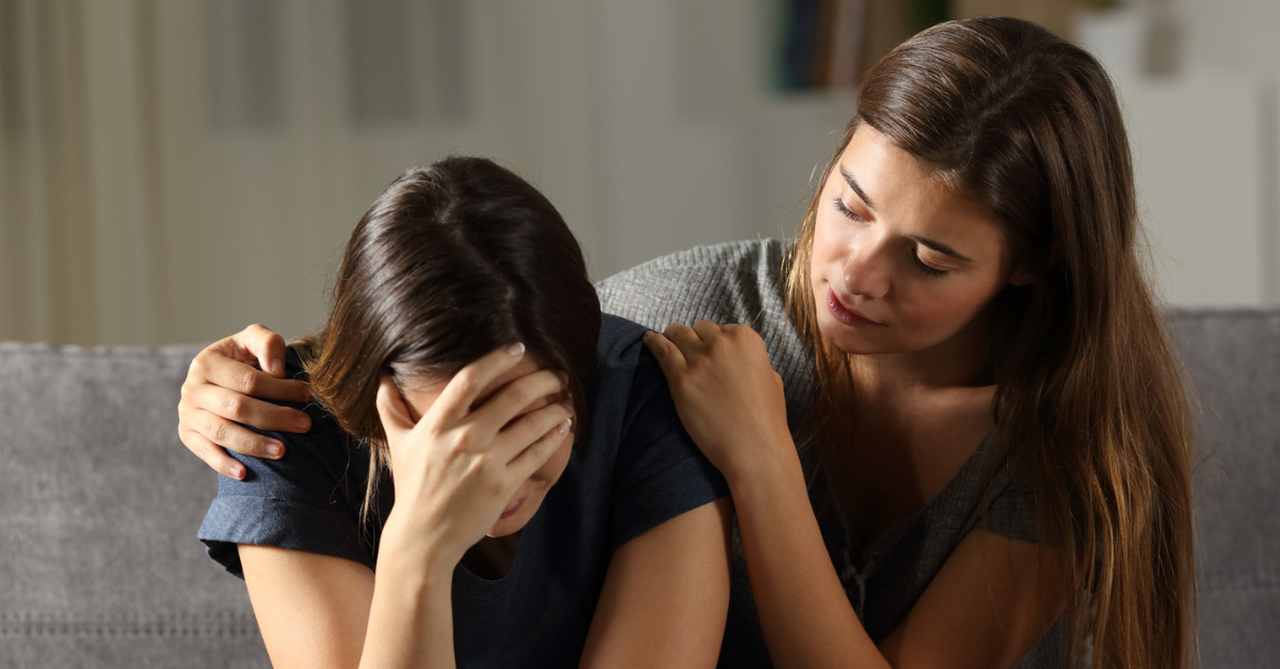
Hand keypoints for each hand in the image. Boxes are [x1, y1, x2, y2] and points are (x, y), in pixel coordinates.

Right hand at [178, 324, 312, 478]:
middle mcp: (192, 388)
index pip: (248, 380)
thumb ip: (267, 343)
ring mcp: (187, 414)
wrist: (217, 377)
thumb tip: (276, 370)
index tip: (308, 395)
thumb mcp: (252, 340)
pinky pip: (205, 453)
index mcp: (207, 362)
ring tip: (282, 451)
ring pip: (222, 432)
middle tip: (305, 425)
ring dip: (254, 444)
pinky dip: (224, 464)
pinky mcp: (187, 435)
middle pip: (238, 407)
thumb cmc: (243, 358)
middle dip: (275, 417)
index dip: (281, 389)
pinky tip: (245, 473)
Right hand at [375, 345, 573, 567]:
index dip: (497, 359)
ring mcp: (486, 461)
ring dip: (554, 409)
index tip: (518, 348)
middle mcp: (464, 438)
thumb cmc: (412, 487)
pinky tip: (563, 428)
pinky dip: (553, 438)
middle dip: (541, 380)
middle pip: (512, 396)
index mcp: (438, 424)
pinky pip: (536, 454)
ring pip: (531, 424)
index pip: (470, 378)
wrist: (423, 536)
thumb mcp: (398, 444)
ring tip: (566, 402)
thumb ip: (390, 408)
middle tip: (557, 374)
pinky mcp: (503, 484)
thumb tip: (382, 379)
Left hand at [642, 321, 792, 483]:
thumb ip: (753, 361)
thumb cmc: (766, 420)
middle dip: (694, 339)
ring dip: (672, 336)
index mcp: (746, 339)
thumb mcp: (771, 378)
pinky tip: (647, 340)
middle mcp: (722, 343)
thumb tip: (740, 360)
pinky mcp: (681, 379)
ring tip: (665, 340)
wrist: (754, 448)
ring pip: (677, 333)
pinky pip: (661, 349)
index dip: (715, 341)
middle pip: (699, 329)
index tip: (710, 352)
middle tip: (689, 351)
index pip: (722, 329)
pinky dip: (653, 342)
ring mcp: (700, 360)